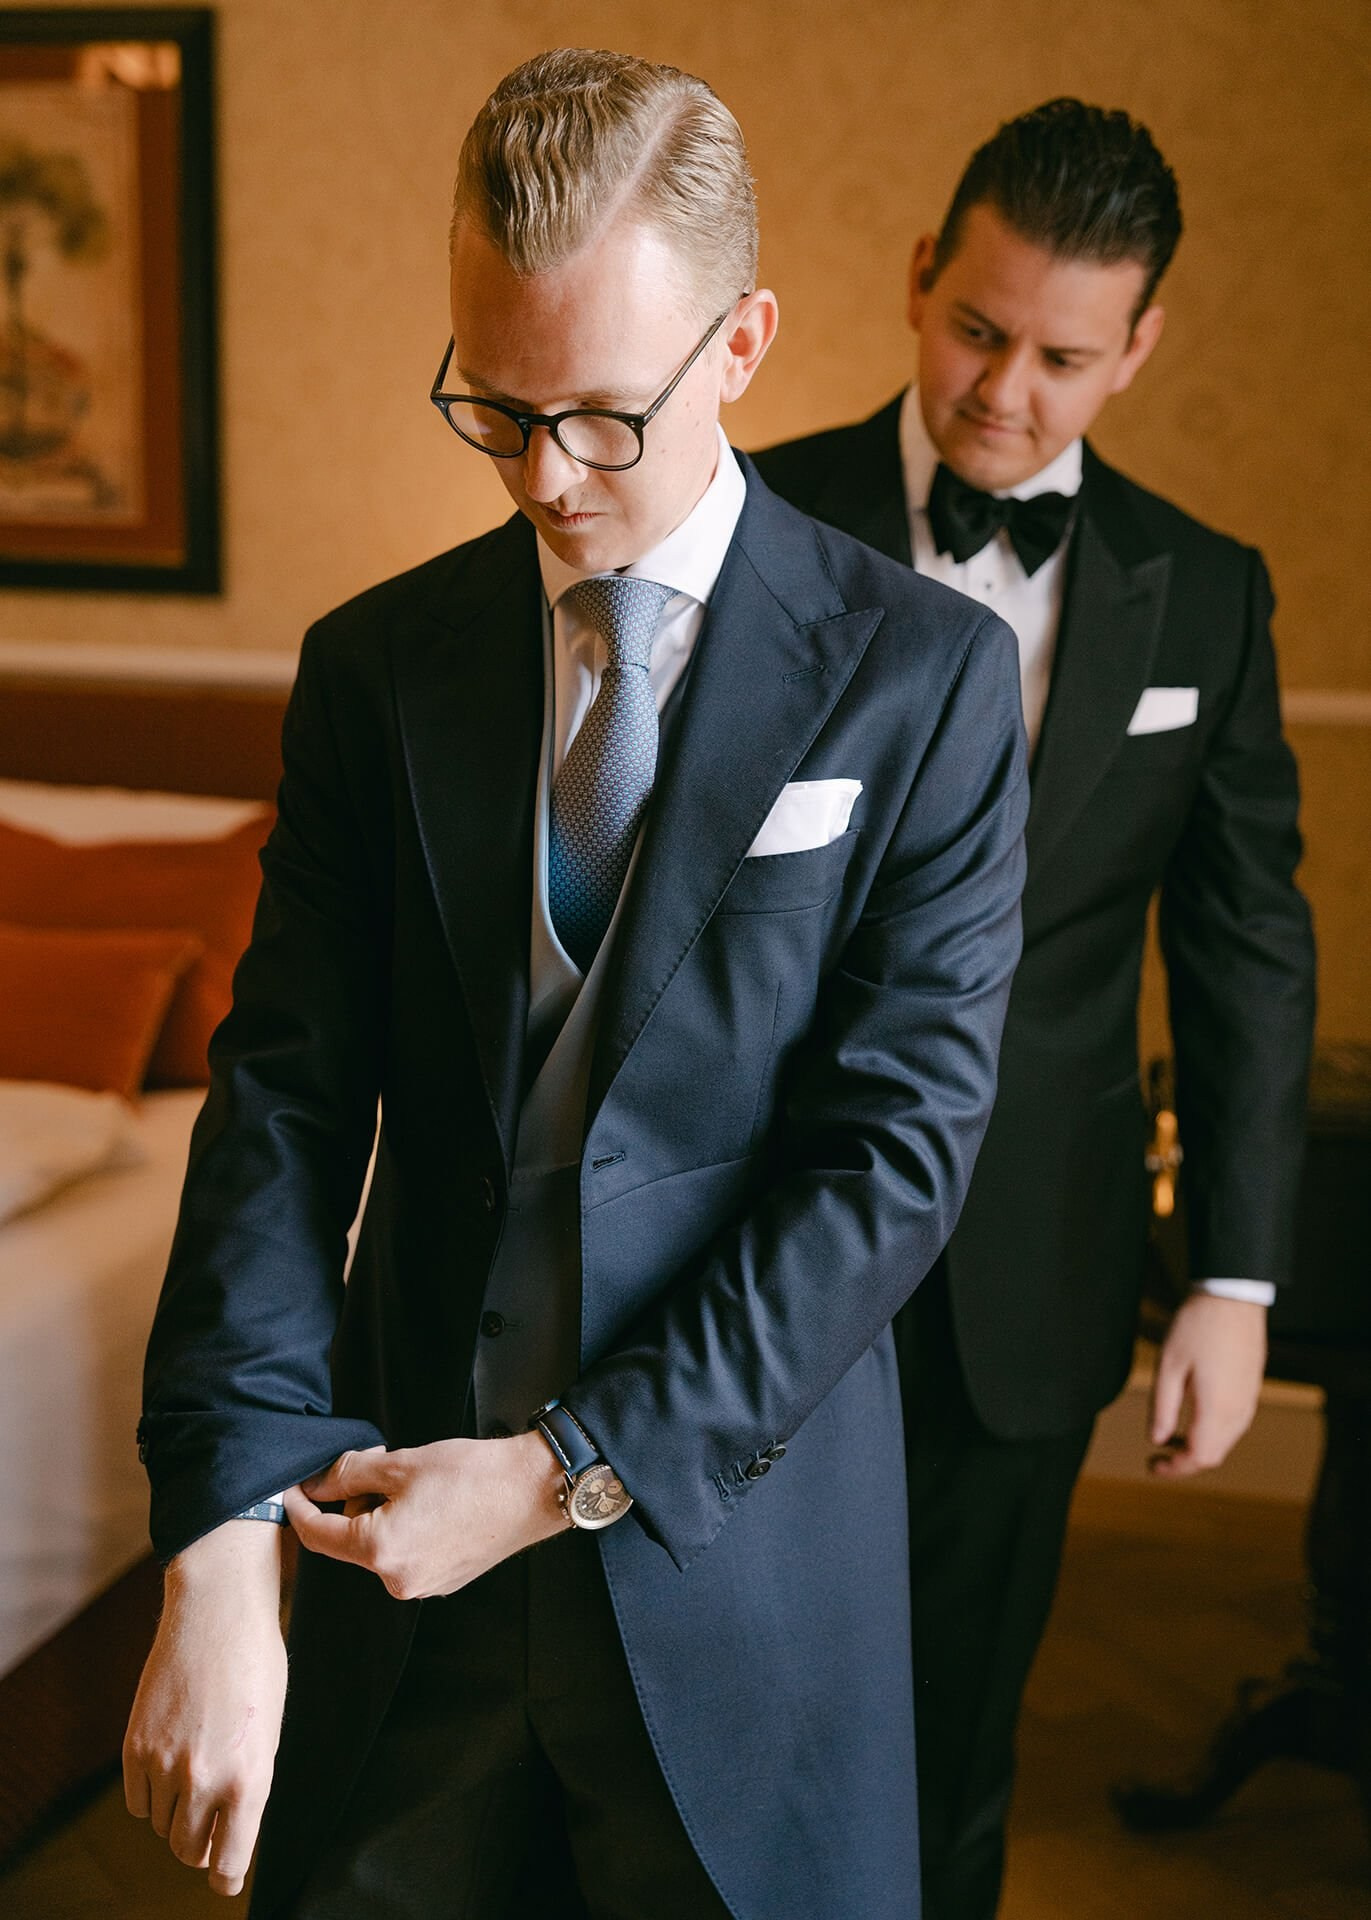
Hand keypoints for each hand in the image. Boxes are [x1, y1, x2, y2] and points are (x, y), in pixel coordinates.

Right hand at [123, 1520, 287, 1897]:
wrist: (219, 1613)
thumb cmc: (256, 1668)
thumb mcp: (269, 1733)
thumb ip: (250, 1789)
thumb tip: (229, 1841)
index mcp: (250, 1778)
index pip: (229, 1862)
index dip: (227, 1874)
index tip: (225, 1875)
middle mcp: (204, 1779)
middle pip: (189, 1851)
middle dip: (201, 1843)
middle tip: (211, 1819)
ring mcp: (164, 1765)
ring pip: (162, 1827)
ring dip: (177, 1815)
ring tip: (196, 1771)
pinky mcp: (134, 1748)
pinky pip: (138, 1803)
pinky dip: (152, 1795)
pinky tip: (170, 1762)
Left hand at [283, 1432, 566, 1599]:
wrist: (532, 1490)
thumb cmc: (473, 1475)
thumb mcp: (401, 1462)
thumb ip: (350, 1472)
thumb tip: (318, 1481)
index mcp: (381, 1551)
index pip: (319, 1535)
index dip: (300, 1508)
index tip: (292, 1488)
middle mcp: (398, 1581)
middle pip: (351, 1540)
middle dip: (353, 1502)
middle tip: (379, 1464)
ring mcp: (423, 1586)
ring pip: (380, 1546)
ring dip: (381, 1514)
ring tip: (416, 1482)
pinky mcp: (443, 1581)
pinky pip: (406, 1554)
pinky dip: (405, 1527)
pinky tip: (433, 1502)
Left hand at [1147, 1292, 1266, 1479]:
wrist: (1233, 1298)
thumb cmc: (1198, 1326)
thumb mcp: (1169, 1366)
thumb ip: (1162, 1407)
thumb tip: (1156, 1439)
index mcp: (1217, 1409)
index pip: (1199, 1458)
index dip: (1174, 1469)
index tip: (1152, 1465)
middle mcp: (1239, 1411)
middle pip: (1214, 1455)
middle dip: (1185, 1461)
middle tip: (1158, 1455)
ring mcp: (1249, 1400)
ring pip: (1224, 1441)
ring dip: (1198, 1446)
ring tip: (1169, 1436)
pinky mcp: (1251, 1389)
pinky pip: (1233, 1424)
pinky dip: (1212, 1432)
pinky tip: (1193, 1417)